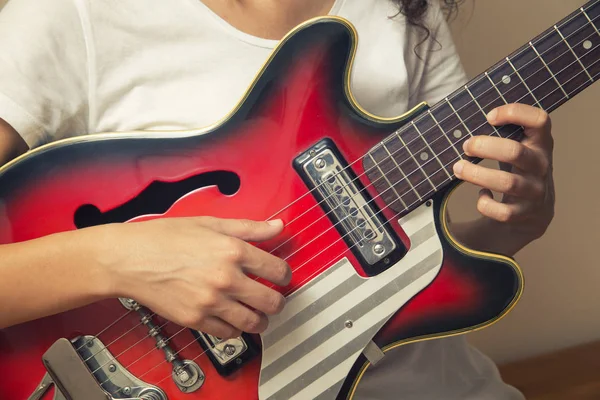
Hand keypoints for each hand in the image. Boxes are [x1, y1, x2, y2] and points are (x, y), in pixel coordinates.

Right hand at [99, 217, 290, 337]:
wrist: (129, 258)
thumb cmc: (164, 237)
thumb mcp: (210, 223)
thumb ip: (249, 227)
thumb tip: (277, 226)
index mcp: (233, 251)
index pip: (278, 270)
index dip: (285, 275)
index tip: (281, 276)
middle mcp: (226, 278)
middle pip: (272, 301)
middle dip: (278, 301)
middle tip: (274, 298)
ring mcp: (211, 302)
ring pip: (254, 322)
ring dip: (261, 320)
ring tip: (257, 314)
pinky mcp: (195, 319)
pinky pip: (228, 334)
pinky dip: (235, 329)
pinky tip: (232, 319)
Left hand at [452, 103, 554, 247]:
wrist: (536, 210)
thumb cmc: (519, 169)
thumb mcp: (520, 148)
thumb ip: (503, 135)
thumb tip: (459, 126)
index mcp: (541, 144)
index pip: (540, 120)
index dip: (515, 113)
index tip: (489, 117)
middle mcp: (541, 166)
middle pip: (514, 152)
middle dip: (484, 147)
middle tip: (466, 146)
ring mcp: (535, 191)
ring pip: (507, 182)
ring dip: (476, 174)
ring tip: (458, 168)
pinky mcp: (524, 213)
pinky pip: (502, 212)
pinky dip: (486, 204)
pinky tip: (482, 196)